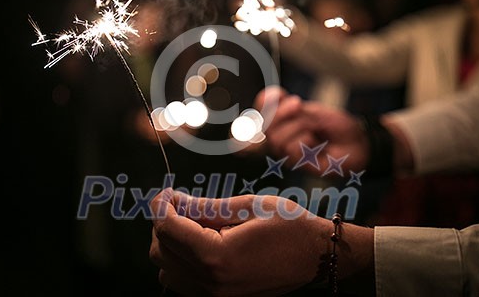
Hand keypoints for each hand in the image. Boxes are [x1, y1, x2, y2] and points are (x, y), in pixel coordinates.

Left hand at [149, 189, 373, 295]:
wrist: (318, 257)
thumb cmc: (289, 226)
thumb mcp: (249, 207)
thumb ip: (206, 207)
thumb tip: (176, 201)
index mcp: (218, 256)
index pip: (168, 229)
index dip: (161, 205)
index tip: (167, 192)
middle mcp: (212, 283)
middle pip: (161, 251)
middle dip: (164, 223)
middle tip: (181, 204)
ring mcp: (216, 296)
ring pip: (167, 271)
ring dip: (170, 244)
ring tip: (192, 224)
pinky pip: (183, 283)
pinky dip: (180, 262)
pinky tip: (200, 243)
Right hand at [254, 87, 369, 175]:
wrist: (358, 143)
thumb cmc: (336, 127)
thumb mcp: (313, 112)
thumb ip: (290, 108)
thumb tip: (272, 96)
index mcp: (282, 121)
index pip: (261, 109)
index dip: (265, 100)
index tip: (281, 93)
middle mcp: (281, 137)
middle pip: (266, 126)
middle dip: (282, 113)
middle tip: (300, 105)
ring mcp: (287, 152)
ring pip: (276, 138)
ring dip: (298, 127)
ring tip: (313, 129)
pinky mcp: (297, 165)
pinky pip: (291, 149)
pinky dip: (305, 142)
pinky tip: (316, 145)